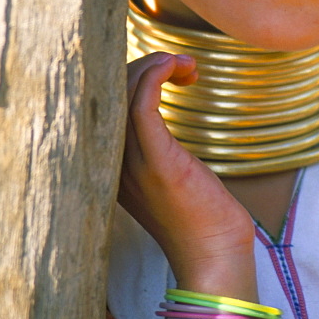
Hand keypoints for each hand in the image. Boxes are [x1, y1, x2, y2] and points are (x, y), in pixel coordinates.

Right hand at [119, 52, 257, 299]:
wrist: (215, 253)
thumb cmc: (201, 212)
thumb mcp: (169, 172)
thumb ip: (157, 145)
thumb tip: (164, 107)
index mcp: (111, 164)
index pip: (104, 105)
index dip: (131, 75)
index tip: (168, 68)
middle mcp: (112, 162)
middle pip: (109, 94)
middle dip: (145, 65)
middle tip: (184, 65)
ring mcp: (131, 163)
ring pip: (123, 95)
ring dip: (155, 66)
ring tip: (186, 65)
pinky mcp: (156, 163)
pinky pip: (141, 107)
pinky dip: (153, 76)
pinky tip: (173, 67)